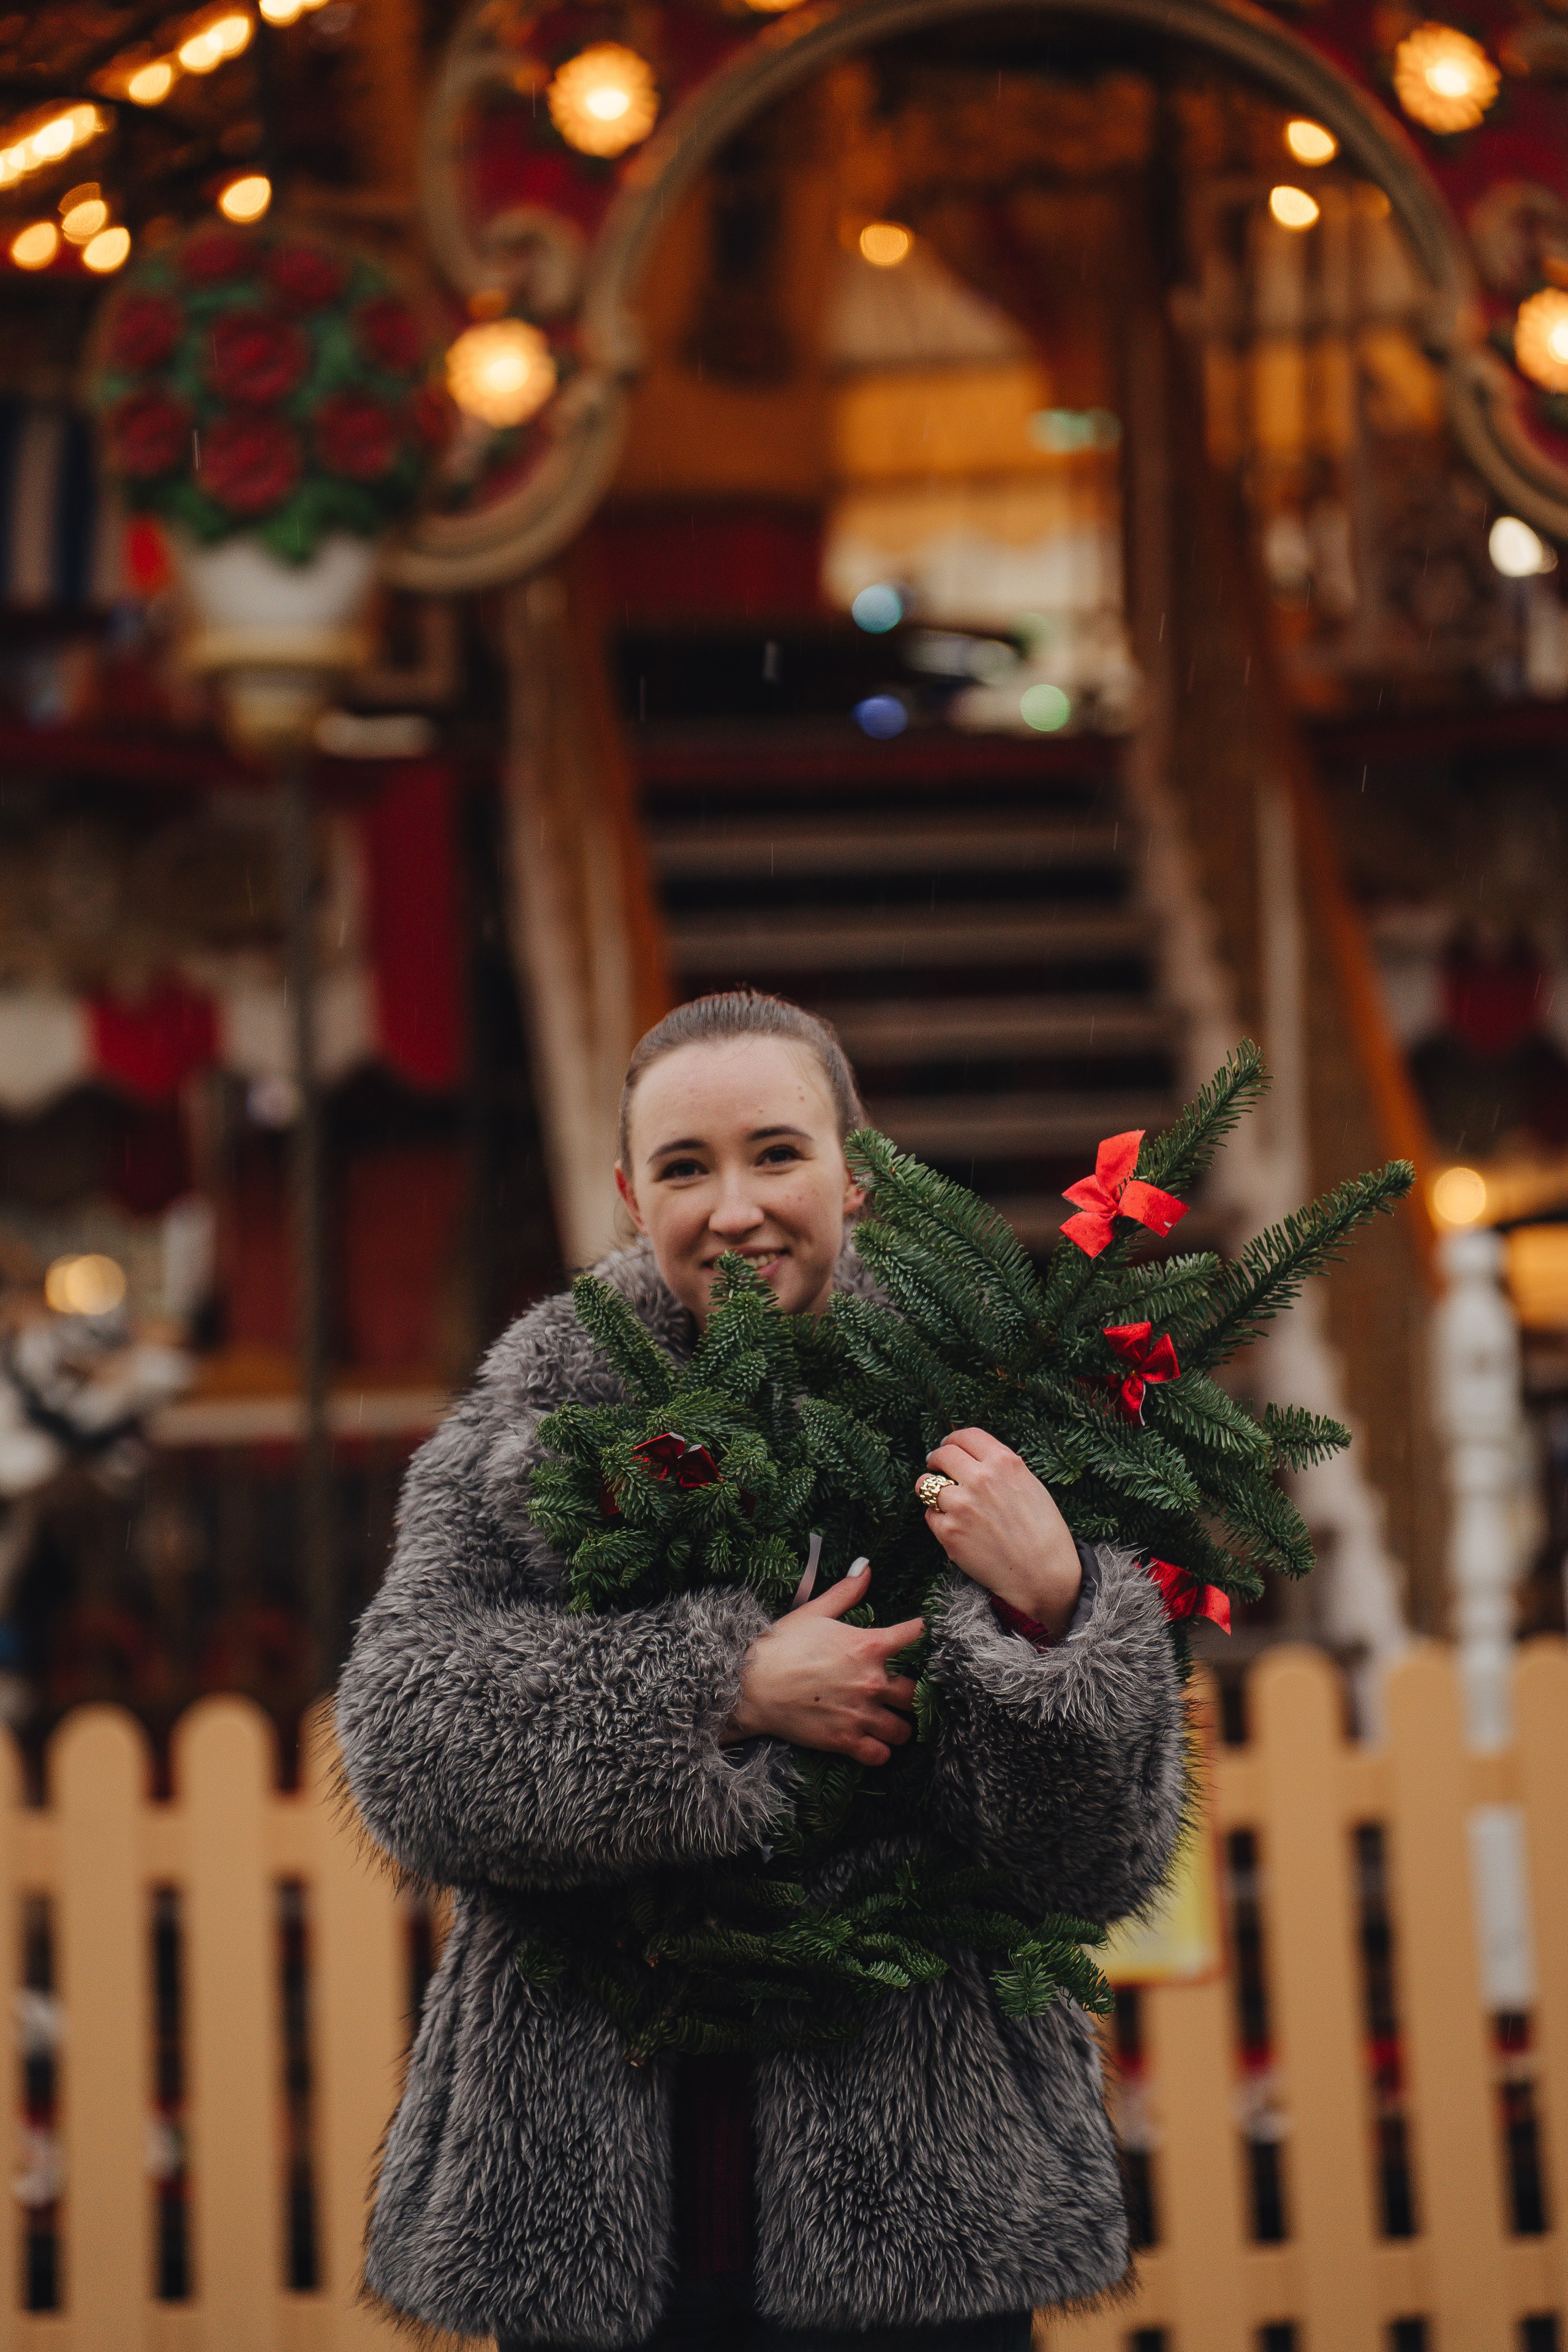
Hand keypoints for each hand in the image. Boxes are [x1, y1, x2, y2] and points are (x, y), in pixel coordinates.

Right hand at [721, 1562, 922, 1765]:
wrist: (749, 1684)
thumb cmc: (780, 1645)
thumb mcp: (814, 1611)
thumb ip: (846, 1591)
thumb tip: (867, 1567)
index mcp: (868, 1646)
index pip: (916, 1636)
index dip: (926, 1635)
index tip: (928, 1638)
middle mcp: (872, 1681)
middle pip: (917, 1693)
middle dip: (913, 1694)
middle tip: (901, 1693)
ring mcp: (860, 1714)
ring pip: (903, 1730)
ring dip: (898, 1726)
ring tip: (889, 1721)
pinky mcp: (845, 1741)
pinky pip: (880, 1756)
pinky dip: (880, 1752)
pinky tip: (873, 1743)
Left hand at [923, 1428, 1081, 1638]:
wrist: (1043, 1576)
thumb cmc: (1043, 1533)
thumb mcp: (1031, 1487)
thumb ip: (1002, 1469)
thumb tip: (974, 1458)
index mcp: (1005, 1462)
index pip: (966, 1436)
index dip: (954, 1439)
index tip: (949, 1446)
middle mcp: (980, 1478)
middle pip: (943, 1454)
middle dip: (937, 1459)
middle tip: (938, 1467)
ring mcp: (961, 1505)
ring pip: (927, 1484)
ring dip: (932, 1490)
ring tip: (943, 1499)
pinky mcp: (948, 1531)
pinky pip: (931, 1514)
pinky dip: (939, 1519)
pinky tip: (956, 1527)